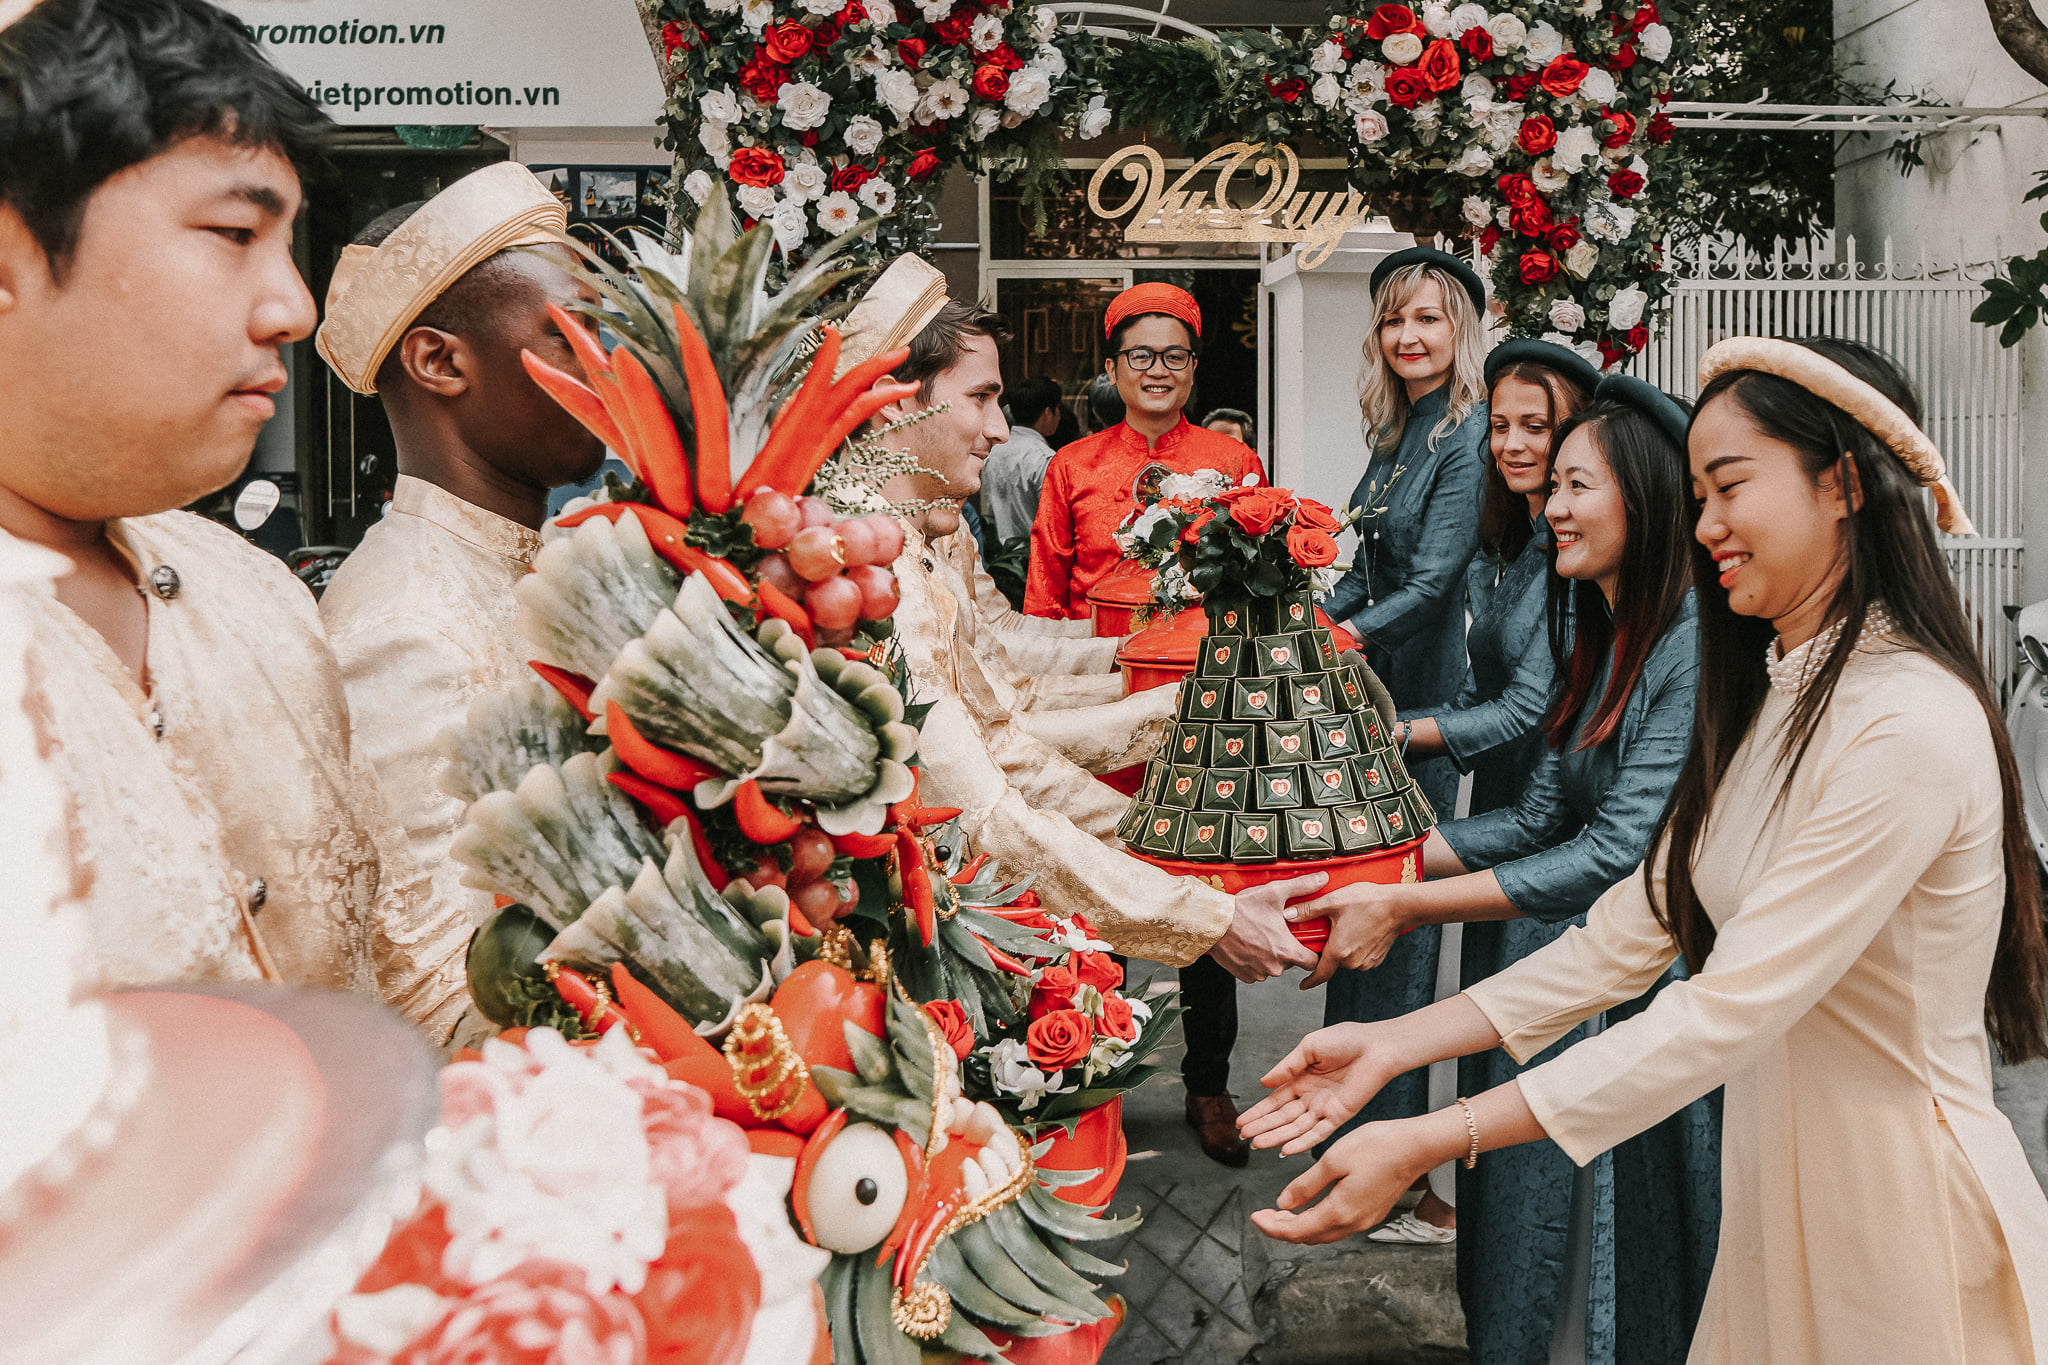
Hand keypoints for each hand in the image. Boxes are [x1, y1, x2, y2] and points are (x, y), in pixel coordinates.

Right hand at [1211, 873, 1324, 982]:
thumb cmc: (1242, 909)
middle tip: (1275, 931)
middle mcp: (1275, 967)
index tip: (1306, 943)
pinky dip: (1255, 960)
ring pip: (1273, 967)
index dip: (1312, 952)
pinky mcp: (1244, 975)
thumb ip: (1302, 886)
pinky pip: (1257, 971)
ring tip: (1259, 935)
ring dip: (1270, 955)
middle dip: (1286, 949)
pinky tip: (1248, 944)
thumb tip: (1322, 878)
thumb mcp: (1275, 893)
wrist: (1211, 921)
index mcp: (1287, 951)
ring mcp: (1258, 973)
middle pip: (1291, 963)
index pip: (1313, 963)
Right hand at [1237, 1022, 1390, 1154]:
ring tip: (1257, 1144)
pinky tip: (1286, 1149)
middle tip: (1243, 1136)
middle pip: (1281, 1116)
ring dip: (1276, 1136)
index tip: (1241, 1122)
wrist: (1376, 1046)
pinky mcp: (1339, 1116)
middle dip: (1262, 1126)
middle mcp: (1311, 1096)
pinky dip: (1302, 1143)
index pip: (1274, 1100)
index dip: (1258, 1112)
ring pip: (1295, 1127)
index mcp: (1301, 1078)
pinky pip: (1318, 1133)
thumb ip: (1286, 1067)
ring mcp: (1324, 1108)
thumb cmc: (1347, 1039)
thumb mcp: (1309, 1047)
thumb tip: (1264, 1082)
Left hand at [1249, 1120, 1438, 1245]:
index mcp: (1339, 1212)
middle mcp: (1353, 1223)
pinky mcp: (1371, 1212)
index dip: (1271, 1226)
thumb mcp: (1332, 1160)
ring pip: (1324, 1233)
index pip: (1296, 1230)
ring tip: (1281, 1212)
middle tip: (1263, 1215)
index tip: (1254, 1216)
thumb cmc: (1377, 1147)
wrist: (1415, 1147)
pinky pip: (1337, 1226)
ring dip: (1300, 1226)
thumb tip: (1283, 1203)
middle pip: (1309, 1237)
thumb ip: (1305, 1186)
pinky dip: (1317, 1221)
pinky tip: (1311, 1206)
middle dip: (1282, 1228)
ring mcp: (1364, 1220)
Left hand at [1290, 880, 1412, 987]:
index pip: (1320, 974)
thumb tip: (1287, 915)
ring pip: (1346, 959)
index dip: (1309, 981)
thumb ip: (1308, 910)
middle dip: (1328, 949)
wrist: (1400, 905)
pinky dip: (1355, 947)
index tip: (1302, 985)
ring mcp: (1366, 962)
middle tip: (1330, 929)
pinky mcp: (1376, 959)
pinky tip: (1359, 929)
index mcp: (1339, 951)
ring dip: (1342, 947)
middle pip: (1332, 961)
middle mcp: (1353, 962)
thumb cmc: (1369, 901)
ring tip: (1347, 926)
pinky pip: (1359, 957)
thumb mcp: (1333, 901)